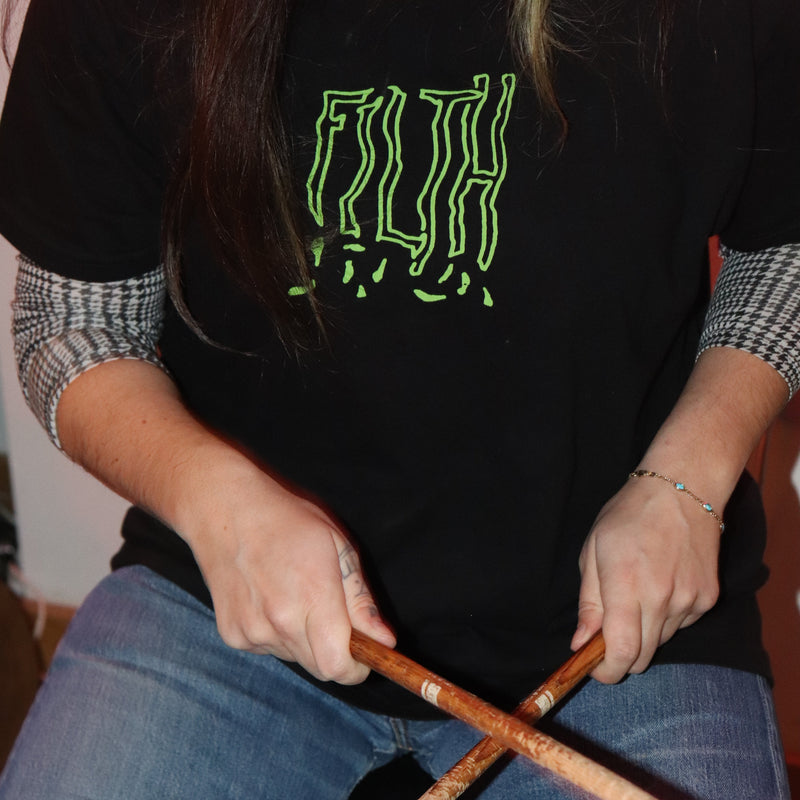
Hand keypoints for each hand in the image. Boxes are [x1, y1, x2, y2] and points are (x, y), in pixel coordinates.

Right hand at [178, 455, 395, 684]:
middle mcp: (279, 622)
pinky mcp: (232, 634)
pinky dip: (277, 634)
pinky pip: (268, 648)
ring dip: (305, 640)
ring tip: (295, 594)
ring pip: (295, 657)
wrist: (224, 508)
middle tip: (333, 614)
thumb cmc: (288, 519)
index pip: (337, 666)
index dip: (356, 668)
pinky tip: (269, 597)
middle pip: (319, 668)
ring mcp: (251, 631)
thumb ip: (361, 599)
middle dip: (335, 652)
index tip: (365, 654)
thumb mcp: (338, 546)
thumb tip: (385, 640)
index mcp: (312, 598)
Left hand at [570, 473, 720, 682]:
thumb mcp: (592, 551)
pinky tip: (661, 585)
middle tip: (607, 635)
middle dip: (621, 656)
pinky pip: (681, 625)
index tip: (594, 669)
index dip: (606, 670)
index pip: (621, 651)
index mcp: (626, 584)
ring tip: (636, 594)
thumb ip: (588, 603)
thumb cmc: (627, 516)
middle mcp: (661, 597)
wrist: (682, 490)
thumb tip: (580, 643)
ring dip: (644, 634)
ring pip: (661, 642)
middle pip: (642, 656)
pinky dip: (666, 618)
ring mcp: (689, 600)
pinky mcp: (708, 598)